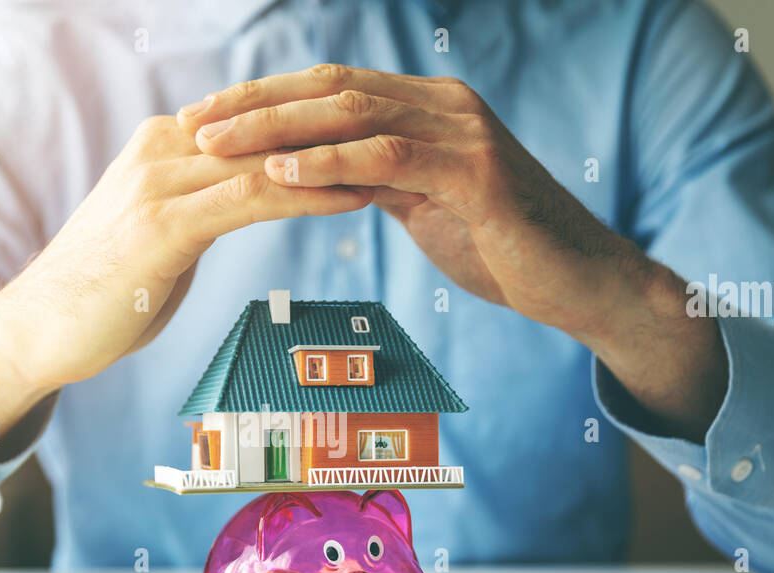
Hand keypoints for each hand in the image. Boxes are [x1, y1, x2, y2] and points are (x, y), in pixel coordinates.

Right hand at [0, 115, 371, 458]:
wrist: (38, 330)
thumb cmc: (103, 292)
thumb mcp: (160, 234)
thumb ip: (200, 206)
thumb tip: (244, 200)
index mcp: (166, 145)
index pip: (263, 121)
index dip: (327, 123)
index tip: (387, 129)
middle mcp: (163, 148)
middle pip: (273, 126)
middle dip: (347, 131)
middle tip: (414, 135)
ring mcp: (160, 182)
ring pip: (269, 157)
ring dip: (342, 158)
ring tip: (403, 161)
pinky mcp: (161, 225)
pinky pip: (251, 200)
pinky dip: (309, 195)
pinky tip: (356, 195)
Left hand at [179, 65, 725, 439]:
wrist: (579, 282)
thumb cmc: (504, 249)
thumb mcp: (429, 205)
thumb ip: (382, 179)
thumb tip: (325, 175)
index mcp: (428, 109)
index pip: (331, 88)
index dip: (266, 98)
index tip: (208, 115)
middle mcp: (444, 105)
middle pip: (331, 90)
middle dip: (255, 104)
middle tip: (193, 121)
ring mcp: (463, 133)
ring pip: (352, 115)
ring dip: (277, 128)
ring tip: (217, 144)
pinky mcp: (477, 172)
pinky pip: (390, 159)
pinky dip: (331, 163)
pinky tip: (283, 173)